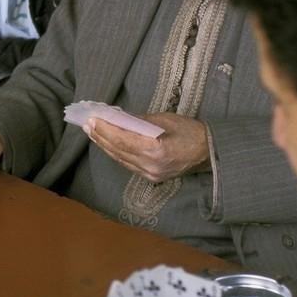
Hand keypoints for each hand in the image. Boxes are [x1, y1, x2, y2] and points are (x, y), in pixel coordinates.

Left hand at [84, 112, 209, 182]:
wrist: (210, 152)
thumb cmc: (190, 131)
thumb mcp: (165, 119)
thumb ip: (139, 121)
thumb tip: (117, 118)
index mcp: (156, 150)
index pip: (122, 140)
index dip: (104, 130)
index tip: (92, 119)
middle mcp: (151, 166)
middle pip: (118, 151)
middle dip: (100, 137)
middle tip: (87, 124)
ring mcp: (151, 174)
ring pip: (121, 159)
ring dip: (105, 146)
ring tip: (93, 132)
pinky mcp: (153, 177)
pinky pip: (128, 164)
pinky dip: (116, 153)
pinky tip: (108, 144)